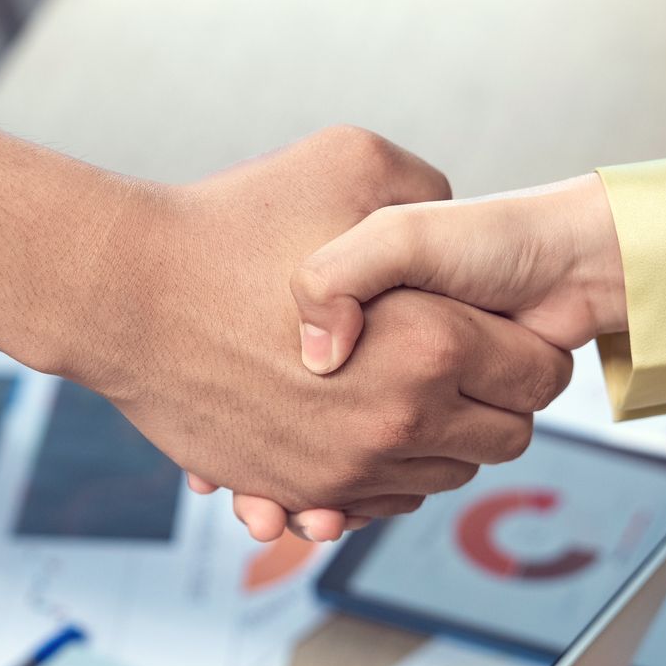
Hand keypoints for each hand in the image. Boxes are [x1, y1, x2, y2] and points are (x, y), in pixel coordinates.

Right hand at [57, 128, 574, 519]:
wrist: (123, 295)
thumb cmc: (229, 220)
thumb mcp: (351, 161)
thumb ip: (429, 190)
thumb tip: (461, 220)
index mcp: (434, 340)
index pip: (542, 374)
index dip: (532, 346)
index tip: (505, 326)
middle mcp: (402, 419)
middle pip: (507, 439)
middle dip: (496, 401)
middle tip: (462, 358)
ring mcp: (350, 469)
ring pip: (445, 477)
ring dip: (441, 439)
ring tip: (406, 385)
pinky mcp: (299, 492)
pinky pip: (380, 504)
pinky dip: (383, 473)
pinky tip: (361, 422)